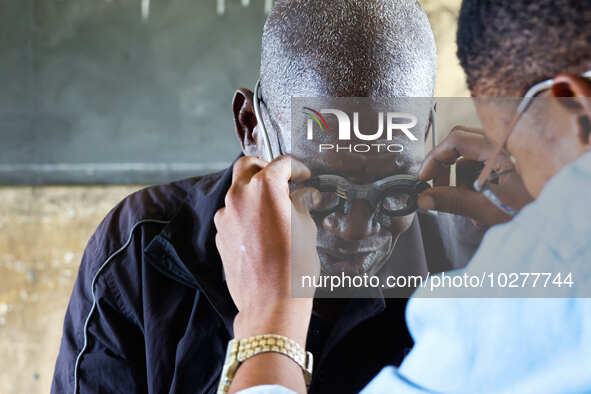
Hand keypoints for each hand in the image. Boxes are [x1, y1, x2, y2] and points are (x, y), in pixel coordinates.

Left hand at [214, 155, 319, 344]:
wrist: (270, 303)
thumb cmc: (294, 266)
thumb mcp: (306, 229)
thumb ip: (302, 205)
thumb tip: (305, 195)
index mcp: (266, 187)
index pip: (281, 163)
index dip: (297, 168)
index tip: (304, 177)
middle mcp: (240, 195)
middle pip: (248, 165)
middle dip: (265, 168)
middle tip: (283, 182)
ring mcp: (226, 216)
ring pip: (237, 191)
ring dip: (253, 193)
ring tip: (273, 210)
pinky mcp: (220, 235)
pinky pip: (232, 215)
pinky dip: (245, 214)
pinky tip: (261, 231)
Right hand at [418, 126, 532, 226]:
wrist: (557, 223)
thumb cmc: (531, 212)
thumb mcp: (486, 208)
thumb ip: (452, 201)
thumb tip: (423, 199)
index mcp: (499, 150)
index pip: (456, 140)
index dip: (435, 157)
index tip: (423, 178)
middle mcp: (502, 146)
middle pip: (459, 145)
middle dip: (444, 167)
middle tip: (435, 189)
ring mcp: (505, 155)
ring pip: (468, 159)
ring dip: (459, 181)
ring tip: (465, 208)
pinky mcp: (506, 166)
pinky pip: (480, 168)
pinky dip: (472, 185)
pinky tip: (478, 207)